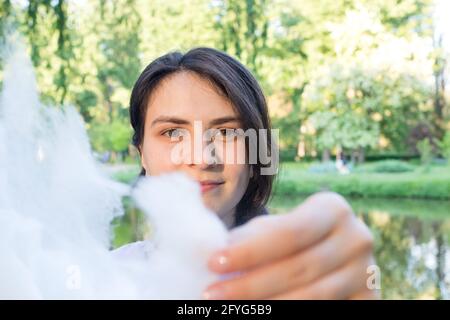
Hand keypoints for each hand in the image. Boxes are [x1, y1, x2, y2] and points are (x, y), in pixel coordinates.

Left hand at [203, 192, 378, 298]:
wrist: (331, 256)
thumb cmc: (291, 240)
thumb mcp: (273, 230)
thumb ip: (252, 236)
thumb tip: (216, 249)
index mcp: (334, 209)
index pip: (289, 233)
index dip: (249, 251)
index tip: (213, 263)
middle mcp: (357, 238)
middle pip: (298, 268)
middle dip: (250, 284)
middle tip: (212, 294)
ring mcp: (367, 272)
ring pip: (310, 297)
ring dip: (266, 304)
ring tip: (229, 307)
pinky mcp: (369, 301)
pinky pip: (324, 309)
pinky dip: (288, 311)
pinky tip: (262, 311)